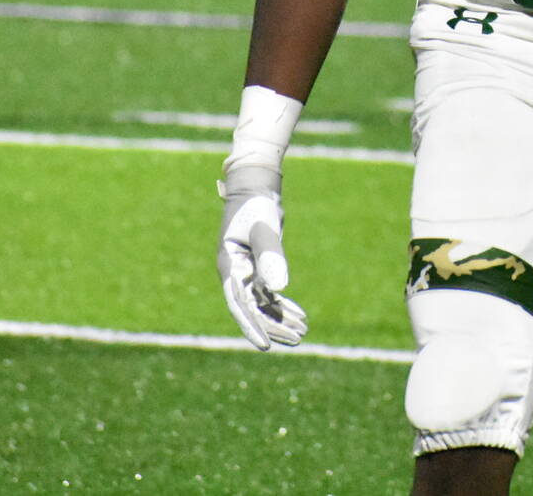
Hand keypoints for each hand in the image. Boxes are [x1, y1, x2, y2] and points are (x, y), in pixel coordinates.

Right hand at [217, 163, 307, 348]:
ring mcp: (245, 273)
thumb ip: (271, 256)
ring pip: (262, 305)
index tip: (265, 346)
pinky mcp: (257, 269)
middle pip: (253, 309)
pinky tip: (299, 315)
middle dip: (274, 326)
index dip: (252, 326)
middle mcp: (234, 274)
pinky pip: (268, 294)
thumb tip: (279, 288)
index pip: (239, 304)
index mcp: (229, 266)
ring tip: (303, 332)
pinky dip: (283, 306)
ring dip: (280, 319)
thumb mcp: (265, 228)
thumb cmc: (256, 205)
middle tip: (298, 339)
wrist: (255, 187)